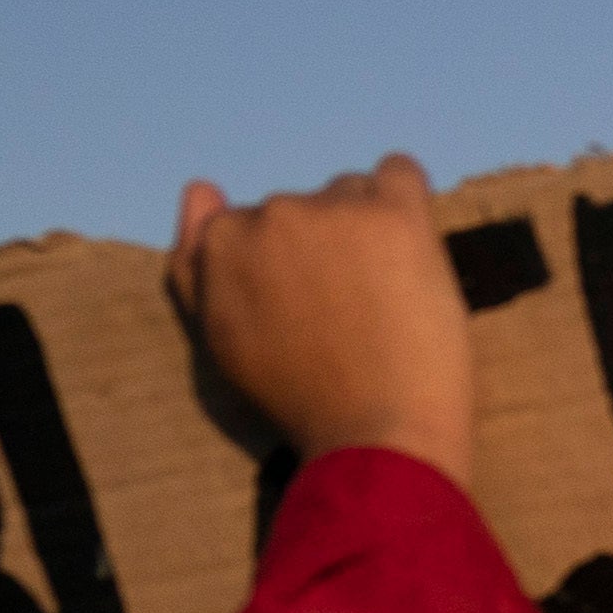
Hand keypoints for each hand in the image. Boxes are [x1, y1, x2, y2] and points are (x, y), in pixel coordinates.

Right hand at [167, 155, 471, 487]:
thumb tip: (199, 189)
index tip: (310, 313)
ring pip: (352, 195)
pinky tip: (415, 247)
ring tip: (387, 302)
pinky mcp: (393, 215)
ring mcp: (331, 211)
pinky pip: (401, 173)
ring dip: (369, 232)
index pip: (251, 225)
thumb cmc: (302, 403)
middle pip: (304, 209)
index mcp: (220, 246)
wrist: (378, 439)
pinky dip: (408, 200)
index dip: (287, 270)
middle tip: (353, 318)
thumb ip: (197, 265)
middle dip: (326, 250)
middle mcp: (267, 215)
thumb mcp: (221, 340)